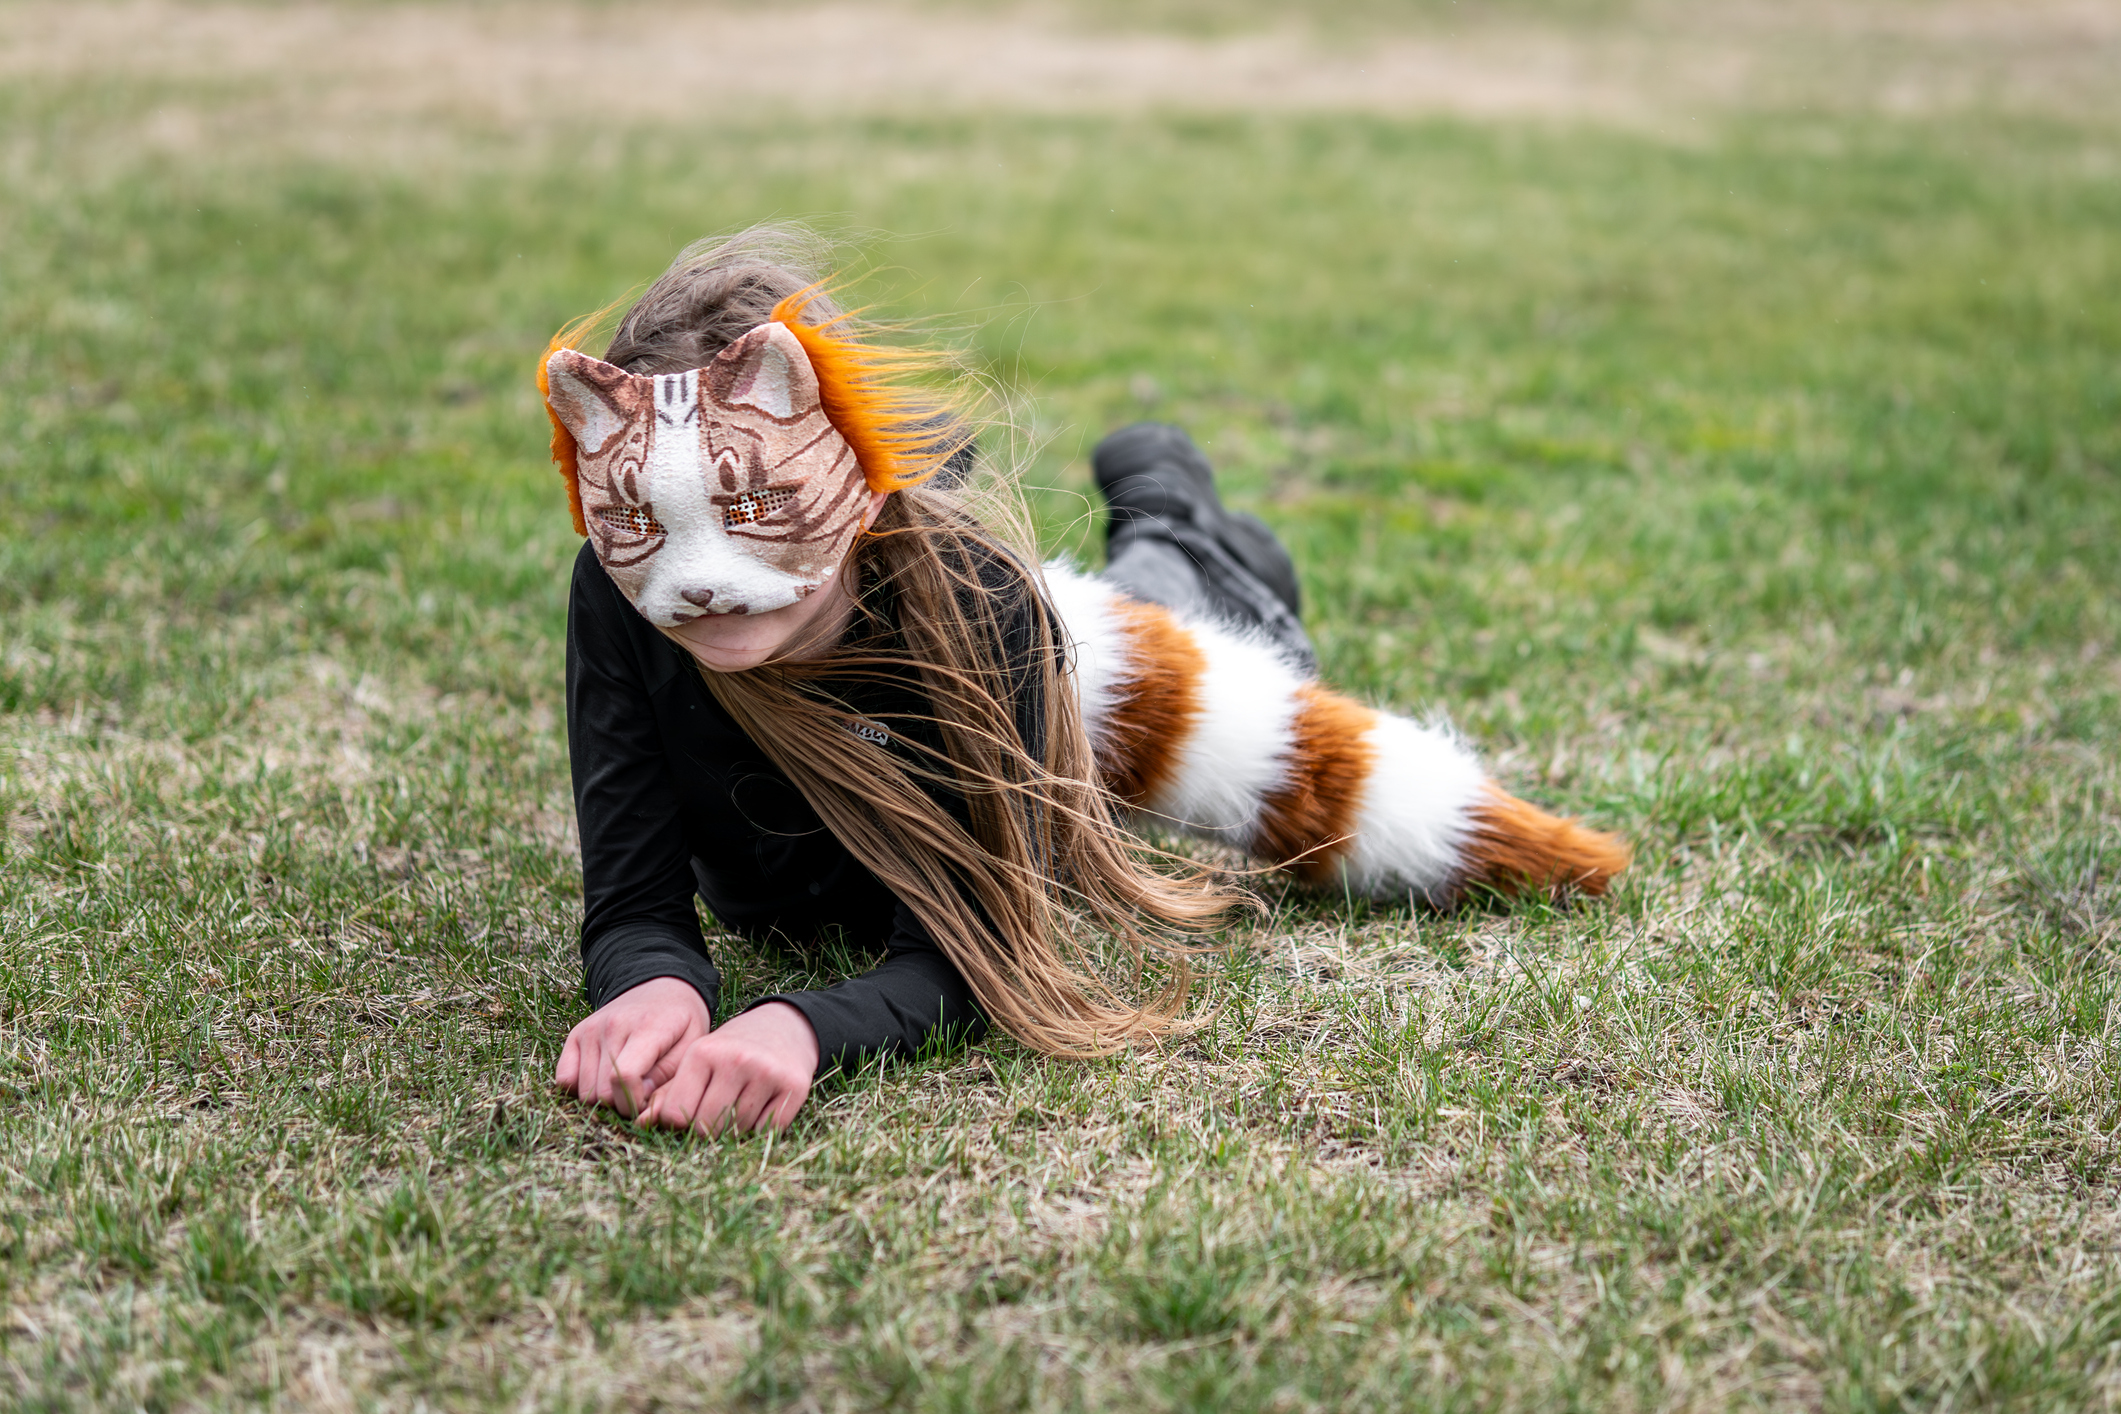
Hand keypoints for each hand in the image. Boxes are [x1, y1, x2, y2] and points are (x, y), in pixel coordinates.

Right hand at [554, 977, 710, 1118]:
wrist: (661, 989)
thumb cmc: (680, 1024)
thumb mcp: (692, 1046)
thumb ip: (670, 1078)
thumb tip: (641, 1105)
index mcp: (647, 1027)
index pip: (625, 1077)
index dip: (634, 1102)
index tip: (647, 1103)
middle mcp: (612, 1025)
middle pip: (602, 1091)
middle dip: (620, 1104)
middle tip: (639, 1095)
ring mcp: (590, 1029)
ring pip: (584, 1091)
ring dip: (603, 1098)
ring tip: (625, 1084)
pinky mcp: (576, 1035)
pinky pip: (564, 1079)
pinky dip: (580, 1088)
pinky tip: (603, 1080)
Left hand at [642, 1001, 818, 1134]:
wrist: (785, 1027)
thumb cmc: (730, 1050)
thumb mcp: (698, 1062)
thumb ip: (669, 1093)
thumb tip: (641, 1123)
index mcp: (703, 1052)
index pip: (676, 1115)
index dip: (680, 1123)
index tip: (690, 1112)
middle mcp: (735, 1059)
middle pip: (706, 1127)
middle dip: (708, 1129)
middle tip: (717, 1112)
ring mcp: (767, 1073)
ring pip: (737, 1132)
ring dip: (736, 1129)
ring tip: (741, 1104)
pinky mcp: (794, 1086)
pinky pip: (767, 1131)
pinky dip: (761, 1129)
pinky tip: (762, 1107)